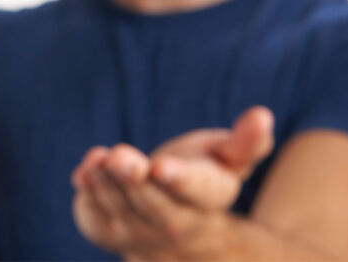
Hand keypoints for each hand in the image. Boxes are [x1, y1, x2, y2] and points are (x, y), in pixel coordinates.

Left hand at [71, 106, 273, 259]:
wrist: (175, 227)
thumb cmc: (204, 175)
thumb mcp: (229, 158)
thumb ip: (247, 141)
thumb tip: (262, 115)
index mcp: (208, 199)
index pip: (196, 191)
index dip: (178, 180)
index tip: (161, 167)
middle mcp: (175, 223)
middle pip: (155, 206)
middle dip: (135, 180)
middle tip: (120, 157)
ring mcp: (138, 233)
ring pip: (121, 209)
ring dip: (107, 182)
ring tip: (99, 156)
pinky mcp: (106, 231)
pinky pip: (94, 215)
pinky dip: (88, 192)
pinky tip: (85, 171)